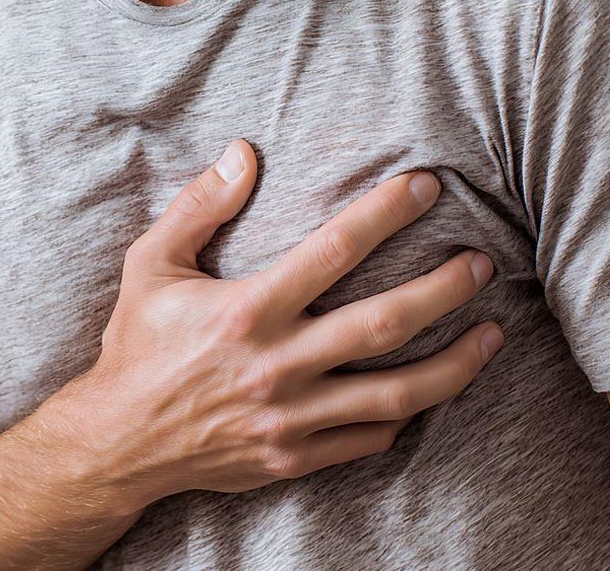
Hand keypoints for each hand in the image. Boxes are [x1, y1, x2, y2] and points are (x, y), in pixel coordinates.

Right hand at [83, 139, 501, 504]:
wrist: (117, 441)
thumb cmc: (135, 345)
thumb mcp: (149, 265)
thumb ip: (197, 207)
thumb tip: (242, 152)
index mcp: (244, 309)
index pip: (333, 250)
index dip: (386, 212)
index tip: (426, 186)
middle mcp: (275, 364)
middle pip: (385, 322)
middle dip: (445, 289)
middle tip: (480, 264)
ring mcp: (290, 417)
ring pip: (396, 392)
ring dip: (455, 362)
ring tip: (492, 334)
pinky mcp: (293, 457)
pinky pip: (368, 439)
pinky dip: (404, 416)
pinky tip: (427, 392)